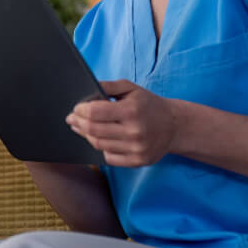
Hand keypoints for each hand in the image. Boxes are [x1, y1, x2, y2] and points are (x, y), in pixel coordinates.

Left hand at [66, 80, 180, 167]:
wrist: (175, 126)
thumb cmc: (149, 105)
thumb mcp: (131, 89)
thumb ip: (108, 86)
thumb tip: (87, 88)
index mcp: (131, 110)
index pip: (94, 112)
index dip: (80, 110)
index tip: (75, 108)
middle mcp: (134, 131)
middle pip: (93, 130)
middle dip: (78, 123)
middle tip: (72, 119)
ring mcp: (136, 148)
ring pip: (99, 144)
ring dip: (86, 135)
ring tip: (82, 128)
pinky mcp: (138, 161)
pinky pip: (109, 157)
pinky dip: (101, 148)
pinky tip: (100, 139)